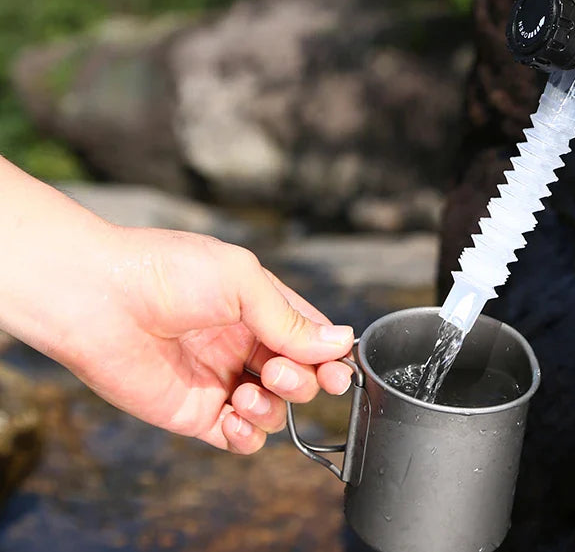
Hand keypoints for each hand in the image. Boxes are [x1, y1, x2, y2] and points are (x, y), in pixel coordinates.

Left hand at [54, 225, 354, 453]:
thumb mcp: (241, 281)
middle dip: (303, 380)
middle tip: (278, 373)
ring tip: (249, 394)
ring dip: (274, 409)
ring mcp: (220, 379)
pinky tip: (235, 420)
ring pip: (274, 410)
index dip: (331, 356)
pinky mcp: (193, 412)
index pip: (311, 336)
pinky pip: (238, 438)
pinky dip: (248, 437)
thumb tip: (340, 342)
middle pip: (300, 376)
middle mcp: (243, 344)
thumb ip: (289, 320)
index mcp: (260, 306)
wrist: (97, 298)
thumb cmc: (166, 272)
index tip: (341, 371)